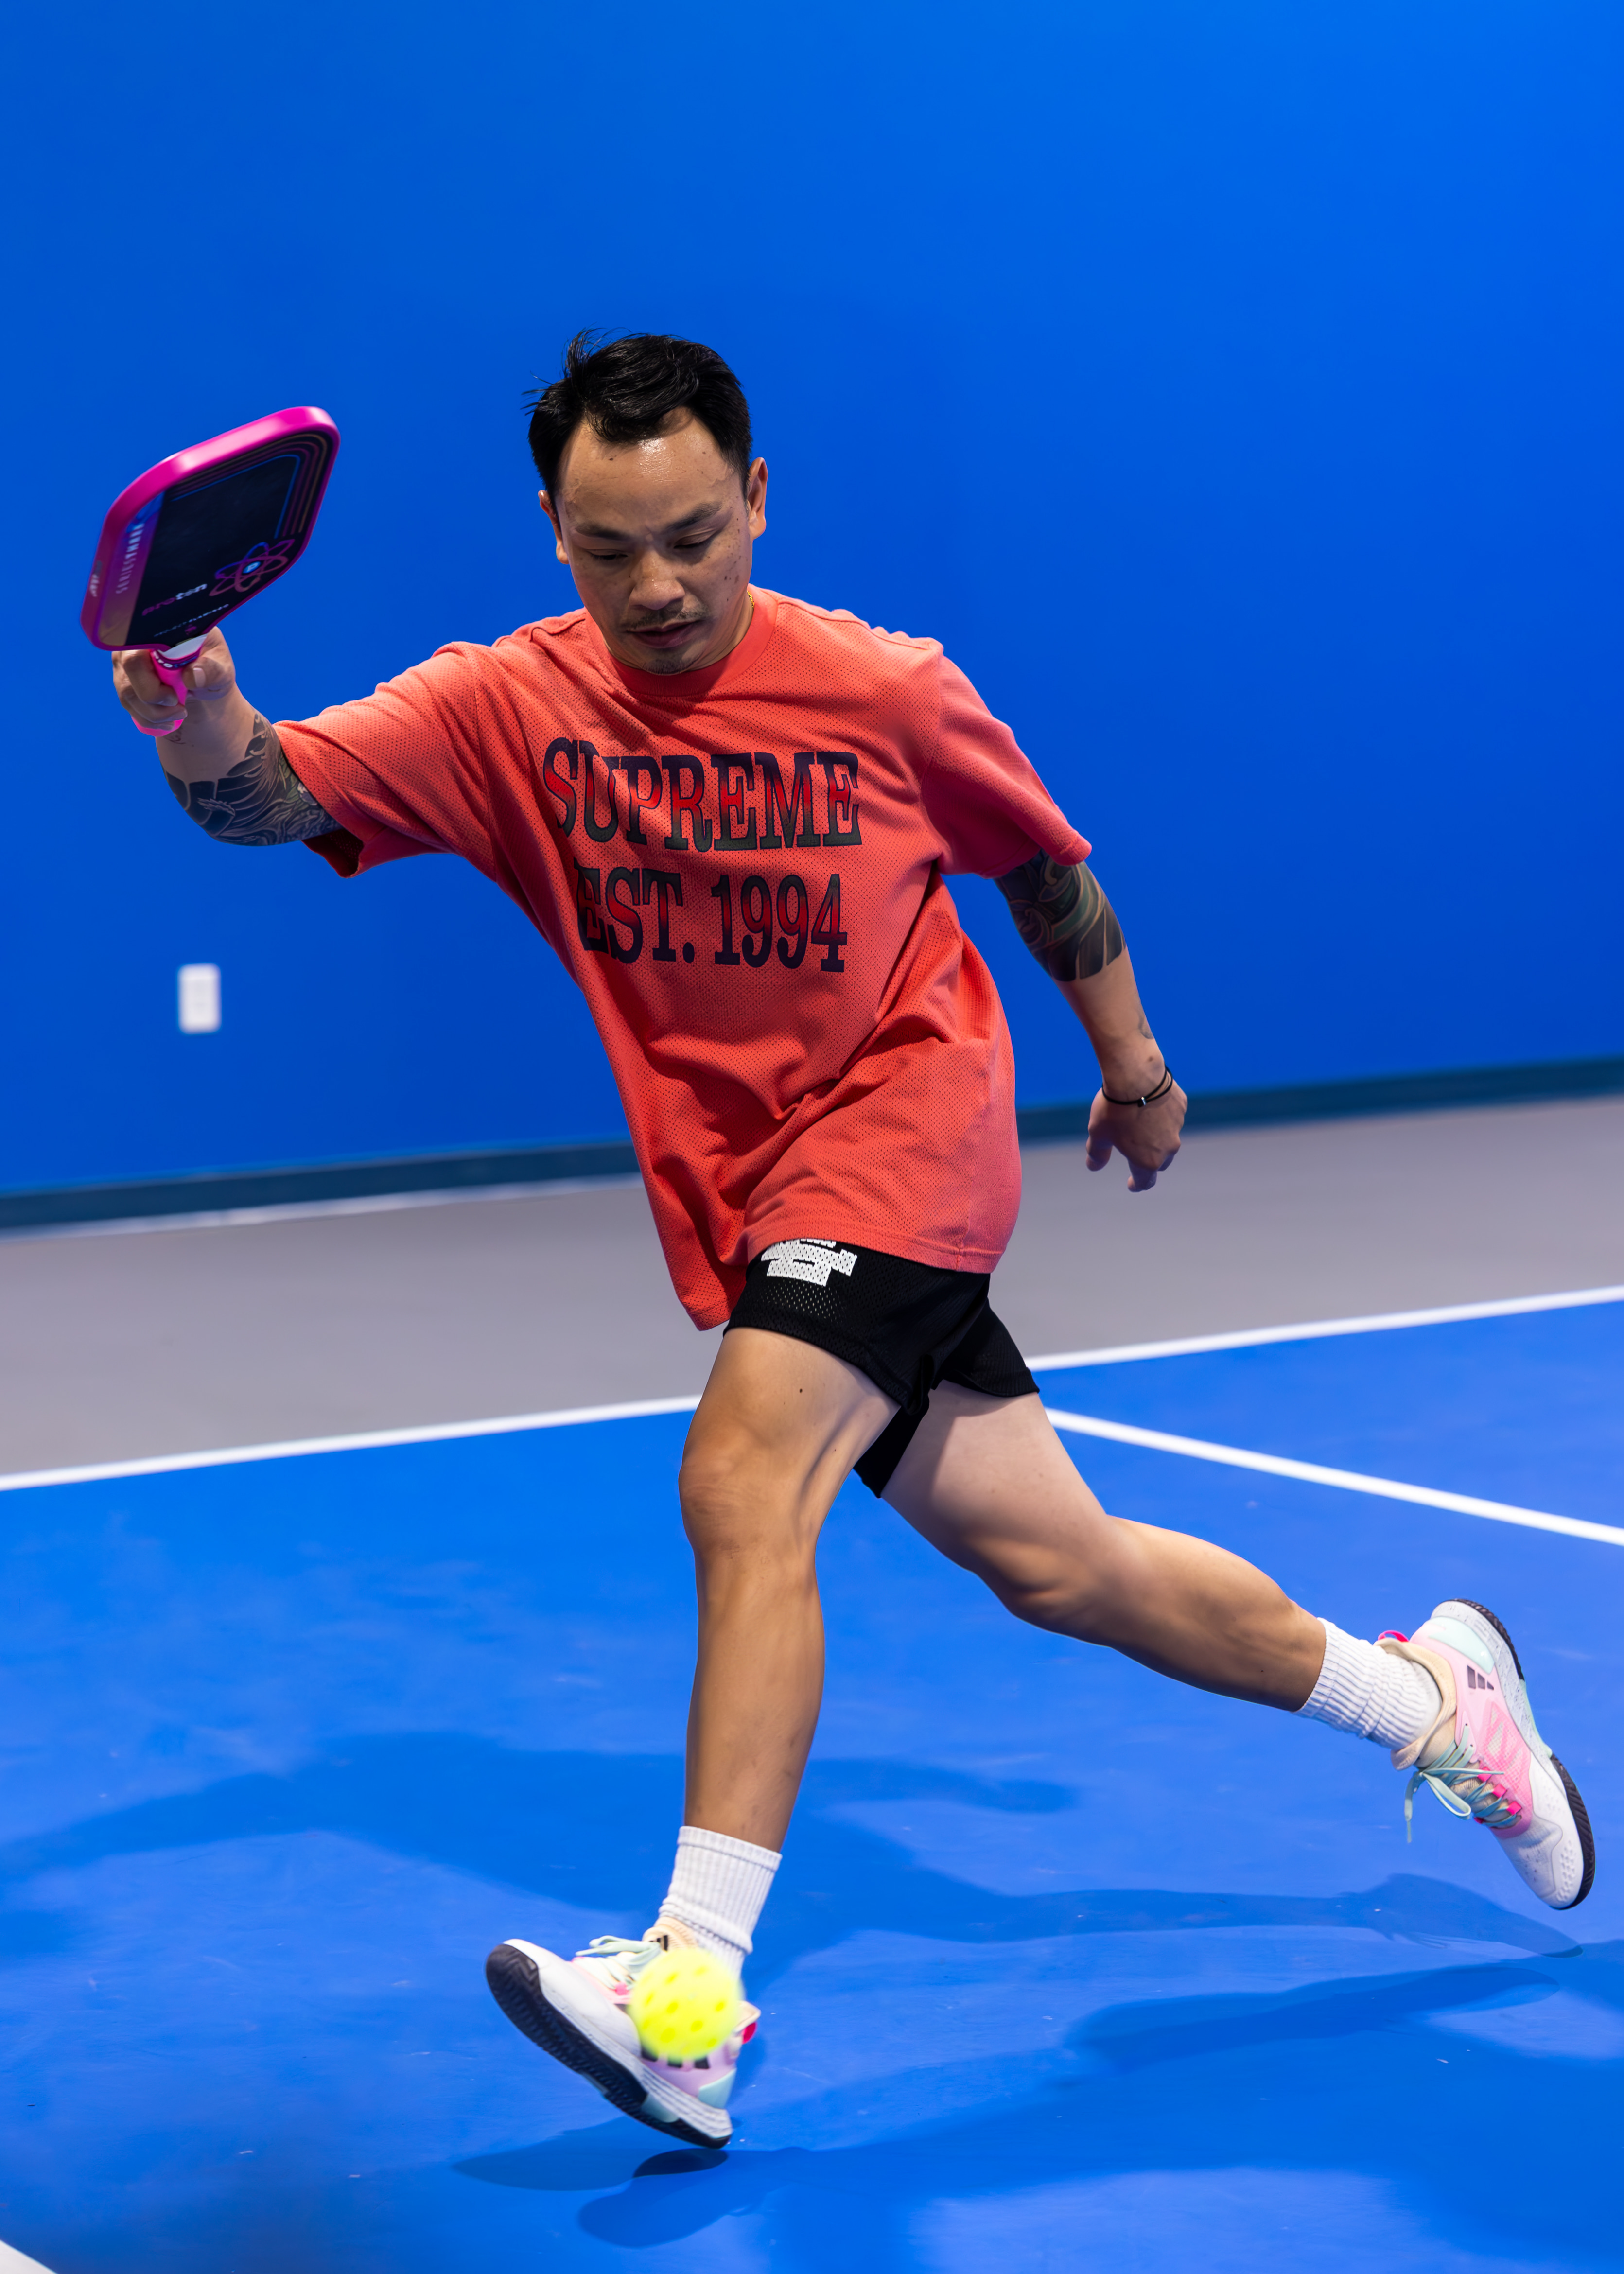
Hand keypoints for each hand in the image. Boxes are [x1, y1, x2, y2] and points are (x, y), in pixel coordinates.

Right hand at [112, 626, 236, 734]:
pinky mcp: (124, 679)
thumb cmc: (212, 667)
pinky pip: (127, 703)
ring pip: (127, 690)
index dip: (154, 669)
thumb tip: (192, 675)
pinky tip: (167, 722)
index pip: (144, 640)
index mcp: (161, 627)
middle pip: (130, 666)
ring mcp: (126, 659)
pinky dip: (148, 718)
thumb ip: (213, 669)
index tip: (174, 695)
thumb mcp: (222, 668)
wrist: (203, 682)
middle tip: (180, 708)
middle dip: (154, 696)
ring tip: (179, 715)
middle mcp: (137, 640)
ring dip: (153, 712)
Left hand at [1085, 1076, 1186, 1191]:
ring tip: (1139, 1123)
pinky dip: (1162, 1115)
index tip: (1132, 1185)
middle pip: (1160, 1162)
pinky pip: (1172, 1116)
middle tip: (1135, 1154)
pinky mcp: (1181, 1107)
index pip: (1145, 1181)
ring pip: (1168, 1138)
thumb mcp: (1098, 1134)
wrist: (1135, 1076)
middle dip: (1148, 1161)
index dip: (1137, 1185)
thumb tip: (1093, 1167)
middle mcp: (1167, 1148)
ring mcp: (1177, 1127)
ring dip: (1157, 1136)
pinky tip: (1149, 1103)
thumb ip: (1097, 1154)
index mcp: (1147, 1161)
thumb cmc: (1114, 1109)